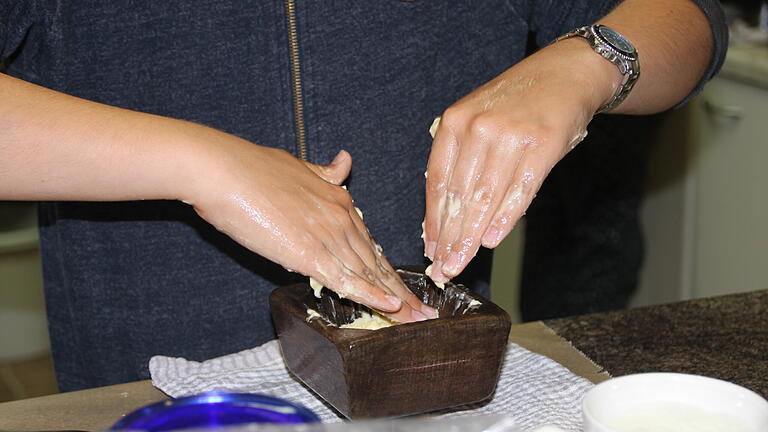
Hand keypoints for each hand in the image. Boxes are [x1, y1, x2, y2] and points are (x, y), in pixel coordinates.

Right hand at [184, 135, 435, 322]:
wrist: (224, 171)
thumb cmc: (252, 169)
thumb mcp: (299, 166)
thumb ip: (326, 172)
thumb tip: (346, 161)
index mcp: (338, 199)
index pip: (369, 241)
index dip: (387, 267)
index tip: (401, 286)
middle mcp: (340, 217)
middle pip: (376, 261)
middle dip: (401, 289)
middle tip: (423, 310)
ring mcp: (328, 235)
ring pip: (369, 272)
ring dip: (394, 299)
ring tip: (415, 318)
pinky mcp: (310, 253)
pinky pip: (347, 279)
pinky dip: (371, 295)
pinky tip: (391, 308)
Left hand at [424, 39, 618, 283]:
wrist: (567, 73)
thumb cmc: (517, 102)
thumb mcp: (477, 117)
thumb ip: (460, 158)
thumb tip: (443, 215)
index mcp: (455, 121)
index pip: (437, 181)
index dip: (433, 220)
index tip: (430, 248)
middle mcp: (479, 127)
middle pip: (458, 195)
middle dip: (449, 237)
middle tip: (443, 268)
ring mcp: (511, 136)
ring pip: (484, 198)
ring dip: (471, 237)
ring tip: (461, 263)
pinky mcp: (543, 145)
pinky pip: (519, 191)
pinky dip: (504, 220)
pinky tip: (490, 241)